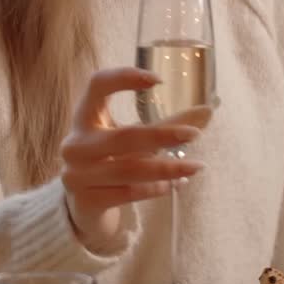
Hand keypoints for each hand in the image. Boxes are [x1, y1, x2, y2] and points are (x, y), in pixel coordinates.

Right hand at [60, 67, 211, 248]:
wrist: (85, 206)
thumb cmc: (112, 160)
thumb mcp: (131, 139)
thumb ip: (166, 125)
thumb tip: (208, 111)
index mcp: (84, 116)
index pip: (97, 84)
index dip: (124, 77)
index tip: (158, 80)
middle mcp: (75, 144)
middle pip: (124, 135)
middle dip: (163, 135)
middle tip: (195, 134)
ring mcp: (77, 174)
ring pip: (130, 168)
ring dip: (168, 168)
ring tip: (196, 167)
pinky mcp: (86, 201)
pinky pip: (127, 193)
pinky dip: (155, 189)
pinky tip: (174, 186)